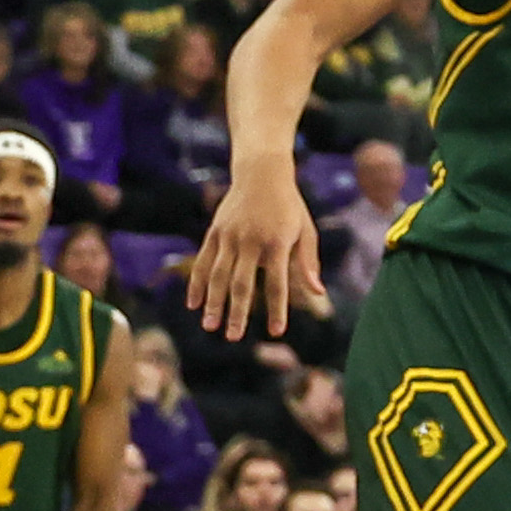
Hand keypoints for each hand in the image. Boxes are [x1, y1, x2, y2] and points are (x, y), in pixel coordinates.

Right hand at [187, 169, 325, 338]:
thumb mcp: (306, 230)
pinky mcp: (215, 232)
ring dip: (213, 302)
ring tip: (210, 326)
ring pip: (218, 275)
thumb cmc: (289, 206)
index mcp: (278, 243)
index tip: (277, 332)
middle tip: (234, 337)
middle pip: (242, 283)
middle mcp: (252, 241)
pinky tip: (193, 304)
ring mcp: (230, 236)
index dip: (278, 309)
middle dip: (237, 312)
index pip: (278, 283)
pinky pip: (203, 261)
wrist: (263, 173)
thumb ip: (308, 262)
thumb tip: (318, 292)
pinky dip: (197, 283)